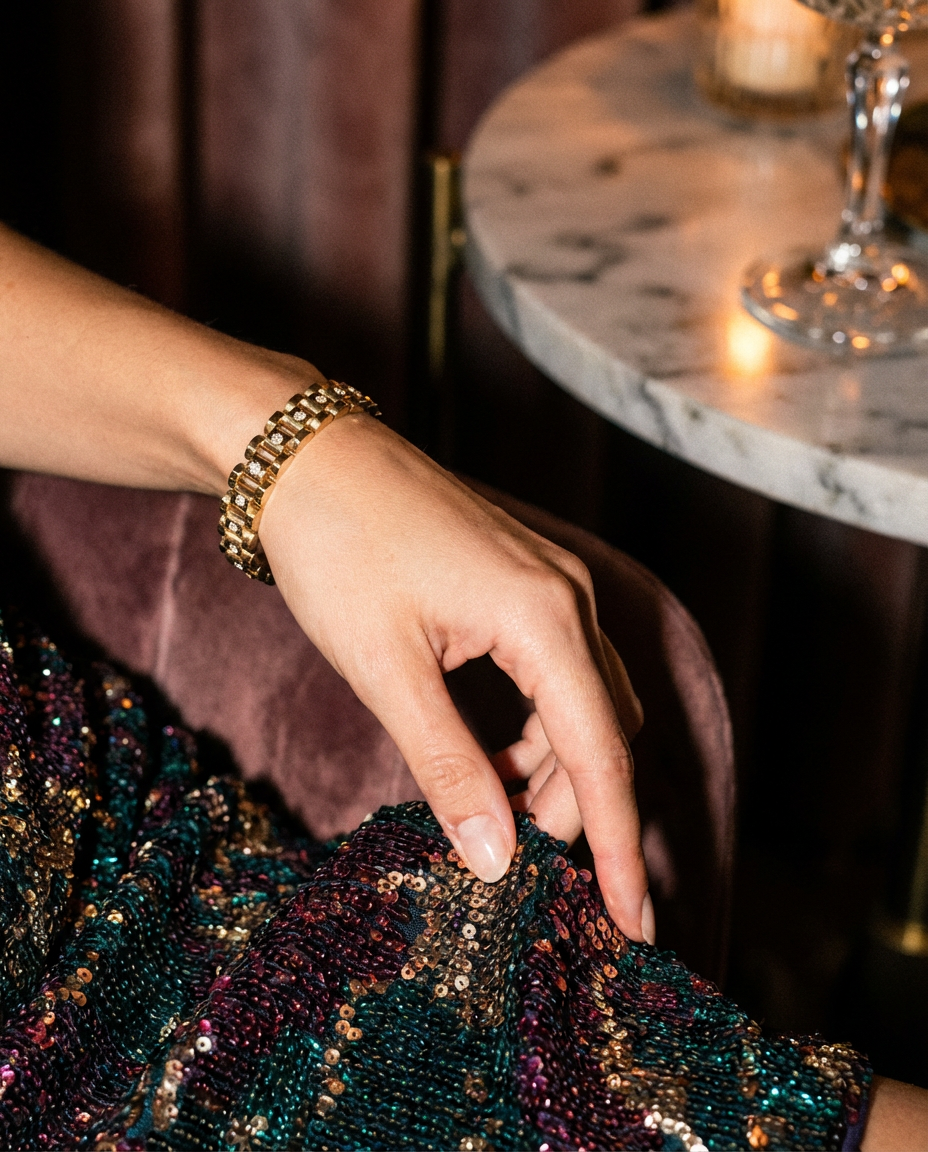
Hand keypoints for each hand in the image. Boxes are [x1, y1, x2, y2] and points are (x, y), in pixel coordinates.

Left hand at [258, 413, 653, 942]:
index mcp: (546, 619)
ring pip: (583, 703)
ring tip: (494, 814)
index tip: (634, 922)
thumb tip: (495, 858)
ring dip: (552, 769)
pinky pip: (556, 672)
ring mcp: (551, 584)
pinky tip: (488, 754)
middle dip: (575, 810)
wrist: (305, 457)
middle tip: (524, 871)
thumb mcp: (387, 672)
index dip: (619, 846)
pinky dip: (533, 727)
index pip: (601, 756)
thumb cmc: (338, 551)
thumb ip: (448, 766)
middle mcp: (568, 598)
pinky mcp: (525, 582)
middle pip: (603, 732)